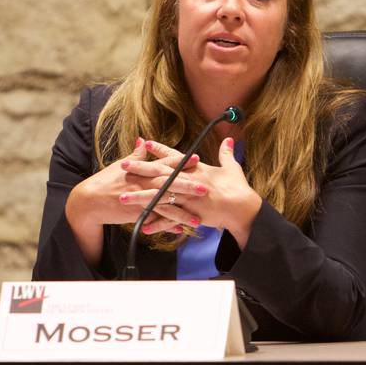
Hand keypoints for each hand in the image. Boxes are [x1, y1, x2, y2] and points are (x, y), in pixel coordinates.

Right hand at [66, 137, 198, 230]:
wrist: (89, 201)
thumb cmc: (106, 181)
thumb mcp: (121, 165)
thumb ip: (137, 155)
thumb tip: (144, 140)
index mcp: (142, 170)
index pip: (164, 163)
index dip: (180, 161)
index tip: (197, 158)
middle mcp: (143, 183)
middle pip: (168, 183)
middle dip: (187, 186)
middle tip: (204, 187)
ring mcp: (140, 199)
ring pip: (164, 205)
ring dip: (181, 211)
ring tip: (197, 217)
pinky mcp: (135, 213)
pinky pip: (154, 220)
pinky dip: (167, 225)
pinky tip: (180, 230)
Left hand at [120, 138, 261, 248]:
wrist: (243, 209)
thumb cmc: (238, 189)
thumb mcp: (232, 168)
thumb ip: (226, 154)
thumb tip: (229, 139)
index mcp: (197, 169)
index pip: (174, 157)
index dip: (159, 150)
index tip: (145, 143)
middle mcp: (189, 181)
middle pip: (160, 174)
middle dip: (140, 169)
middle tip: (122, 165)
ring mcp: (188, 198)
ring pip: (159, 196)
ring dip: (140, 197)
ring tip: (122, 197)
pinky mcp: (190, 214)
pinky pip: (169, 219)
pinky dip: (156, 223)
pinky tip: (142, 225)